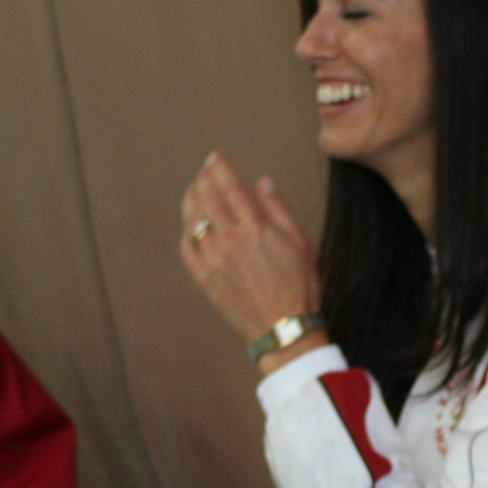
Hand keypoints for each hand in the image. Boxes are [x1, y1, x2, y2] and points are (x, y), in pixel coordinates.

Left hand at [179, 152, 320, 356]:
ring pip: (192, 220)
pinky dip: (186, 231)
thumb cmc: (299, 287)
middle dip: (203, 179)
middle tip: (204, 171)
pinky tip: (190, 225)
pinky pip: (186, 248)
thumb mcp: (301, 242)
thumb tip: (262, 183)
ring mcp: (213, 260)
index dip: (219, 167)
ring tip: (194, 191)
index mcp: (255, 228)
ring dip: (191, 200)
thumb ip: (279, 209)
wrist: (284, 330)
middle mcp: (229, 240)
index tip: (215, 158)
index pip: (229, 186)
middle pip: (206, 198)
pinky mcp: (205, 278)